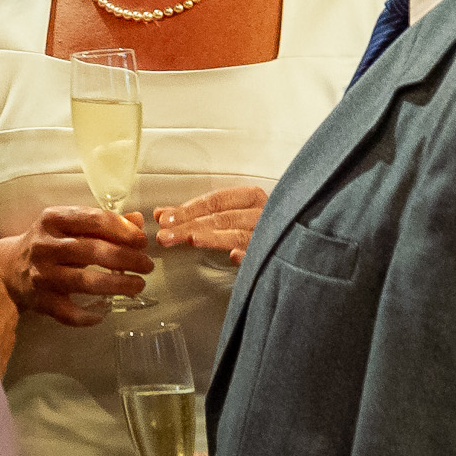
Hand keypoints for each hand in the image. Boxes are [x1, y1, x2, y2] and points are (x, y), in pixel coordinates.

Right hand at [1, 207, 153, 324]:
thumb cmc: (48, 243)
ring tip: (138, 285)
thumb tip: (138, 221)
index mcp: (53, 219)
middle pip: (94, 251)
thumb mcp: (69, 224)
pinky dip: (89, 316)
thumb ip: (102, 222)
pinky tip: (104, 312)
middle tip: (147, 265)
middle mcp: (45, 246)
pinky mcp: (40, 301)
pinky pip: (69, 313)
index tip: (142, 241)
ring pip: (85, 282)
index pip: (94, 219)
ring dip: (118, 285)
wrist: (7, 269)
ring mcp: (42, 275)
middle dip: (127, 259)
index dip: (123, 230)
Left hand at [153, 185, 269, 265]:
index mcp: (250, 197)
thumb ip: (194, 214)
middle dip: (190, 225)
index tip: (165, 219)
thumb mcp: (227, 213)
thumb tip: (161, 214)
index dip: (188, 209)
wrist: (294, 243)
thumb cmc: (254, 223)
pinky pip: (259, 254)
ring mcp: (268, 233)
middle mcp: (261, 212)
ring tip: (192, 240)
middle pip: (220, 217)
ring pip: (237, 234)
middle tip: (165, 235)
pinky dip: (247, 255)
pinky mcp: (276, 254)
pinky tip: (233, 258)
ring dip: (212, 237)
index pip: (215, 201)